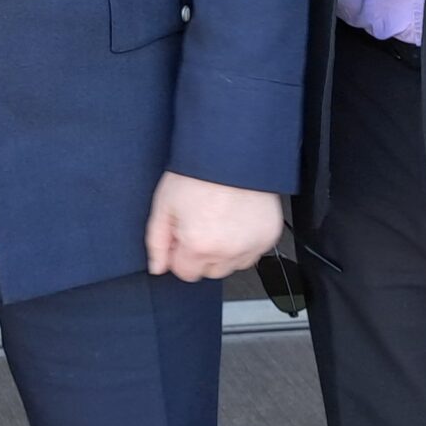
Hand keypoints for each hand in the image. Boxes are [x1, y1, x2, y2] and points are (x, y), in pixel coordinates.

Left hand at [146, 173, 281, 280]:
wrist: (231, 153)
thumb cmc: (197, 173)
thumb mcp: (164, 205)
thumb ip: (157, 242)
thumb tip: (157, 267)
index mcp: (199, 245)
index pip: (185, 273)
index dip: (179, 253)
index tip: (182, 234)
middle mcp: (228, 250)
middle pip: (209, 271)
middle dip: (201, 254)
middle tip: (200, 222)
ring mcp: (252, 245)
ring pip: (232, 265)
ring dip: (224, 251)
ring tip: (218, 219)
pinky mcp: (268, 236)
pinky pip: (253, 252)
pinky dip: (244, 242)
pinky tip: (235, 219)